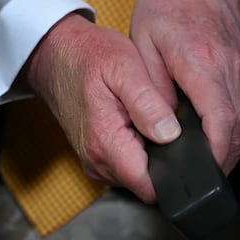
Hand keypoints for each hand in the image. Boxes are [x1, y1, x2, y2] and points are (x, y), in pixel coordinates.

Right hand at [23, 13, 181, 202]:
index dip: (175, 169)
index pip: (151, 185)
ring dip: (150, 153)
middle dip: (164, 158)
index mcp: (106, 142)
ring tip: (147, 117)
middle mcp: (97, 160)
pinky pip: (126, 165)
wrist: (56, 54)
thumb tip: (170, 134)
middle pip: (147, 182)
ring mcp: (94, 161)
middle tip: (163, 119)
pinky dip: (137, 148)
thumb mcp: (125, 67)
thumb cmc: (88, 56)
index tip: (183, 145)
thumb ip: (148, 104)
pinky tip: (135, 122)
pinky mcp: (95, 156)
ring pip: (138, 175)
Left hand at [130, 0, 239, 173]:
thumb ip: (154, 87)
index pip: (221, 121)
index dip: (215, 155)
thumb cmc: (168, 2)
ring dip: (227, 150)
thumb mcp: (144, 41)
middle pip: (238, 131)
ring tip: (200, 168)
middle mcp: (231, 70)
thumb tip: (160, 128)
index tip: (201, 176)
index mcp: (204, 62)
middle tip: (195, 183)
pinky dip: (229, 130)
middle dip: (221, 163)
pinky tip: (209, 140)